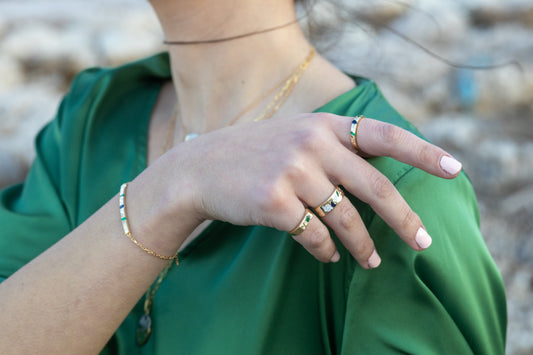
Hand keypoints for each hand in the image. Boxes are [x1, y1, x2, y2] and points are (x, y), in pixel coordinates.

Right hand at [169, 113, 461, 268]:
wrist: (199, 170)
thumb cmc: (254, 156)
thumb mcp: (295, 136)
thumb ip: (334, 147)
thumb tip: (378, 179)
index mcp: (323, 124)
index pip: (383, 134)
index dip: (422, 151)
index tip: (454, 168)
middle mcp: (311, 143)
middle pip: (375, 186)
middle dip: (404, 219)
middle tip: (423, 242)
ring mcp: (292, 172)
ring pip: (345, 218)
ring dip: (363, 245)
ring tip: (371, 261)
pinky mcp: (274, 202)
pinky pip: (314, 236)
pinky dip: (325, 251)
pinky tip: (327, 254)